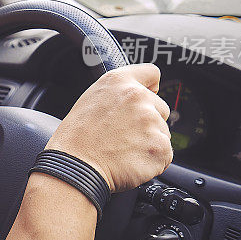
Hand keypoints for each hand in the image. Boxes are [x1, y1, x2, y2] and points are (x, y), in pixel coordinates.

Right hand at [45, 63, 172, 192]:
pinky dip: (152, 161)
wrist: (75, 166)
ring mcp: (152, 122)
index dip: (150, 87)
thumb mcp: (90, 99)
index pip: (152, 73)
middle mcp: (139, 98)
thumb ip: (117, 93)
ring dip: (150, 142)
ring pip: (163, 133)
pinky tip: (131, 161)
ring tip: (124, 149)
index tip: (147, 96)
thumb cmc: (76, 137)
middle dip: (148, 121)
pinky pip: (165, 154)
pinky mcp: (160, 147)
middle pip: (161, 108)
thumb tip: (136, 98)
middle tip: (124, 134)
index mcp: (120, 82)